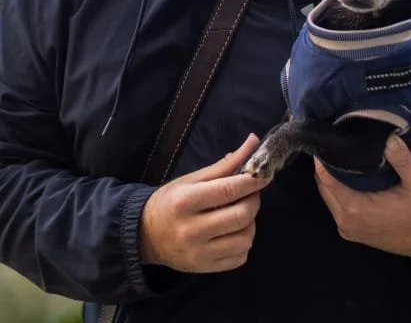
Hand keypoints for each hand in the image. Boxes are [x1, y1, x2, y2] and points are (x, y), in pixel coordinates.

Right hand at [139, 133, 272, 272]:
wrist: (145, 235)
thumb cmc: (170, 201)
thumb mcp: (191, 180)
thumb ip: (224, 165)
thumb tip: (253, 142)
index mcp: (185, 201)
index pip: (228, 191)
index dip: (252, 182)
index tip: (264, 175)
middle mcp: (192, 230)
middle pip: (241, 216)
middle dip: (253, 201)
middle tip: (250, 193)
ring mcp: (199, 253)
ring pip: (245, 239)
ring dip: (250, 223)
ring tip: (240, 214)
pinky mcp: (206, 269)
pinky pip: (240, 257)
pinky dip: (244, 242)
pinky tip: (232, 233)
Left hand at [314, 135, 410, 260]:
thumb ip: (402, 158)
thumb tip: (387, 136)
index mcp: (356, 208)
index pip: (324, 177)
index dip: (323, 156)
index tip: (328, 137)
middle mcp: (346, 221)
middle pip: (322, 186)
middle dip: (325, 165)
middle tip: (336, 143)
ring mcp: (348, 229)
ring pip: (328, 197)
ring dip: (330, 179)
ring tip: (341, 157)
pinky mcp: (353, 233)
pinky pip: (336, 207)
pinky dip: (337, 193)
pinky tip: (348, 178)